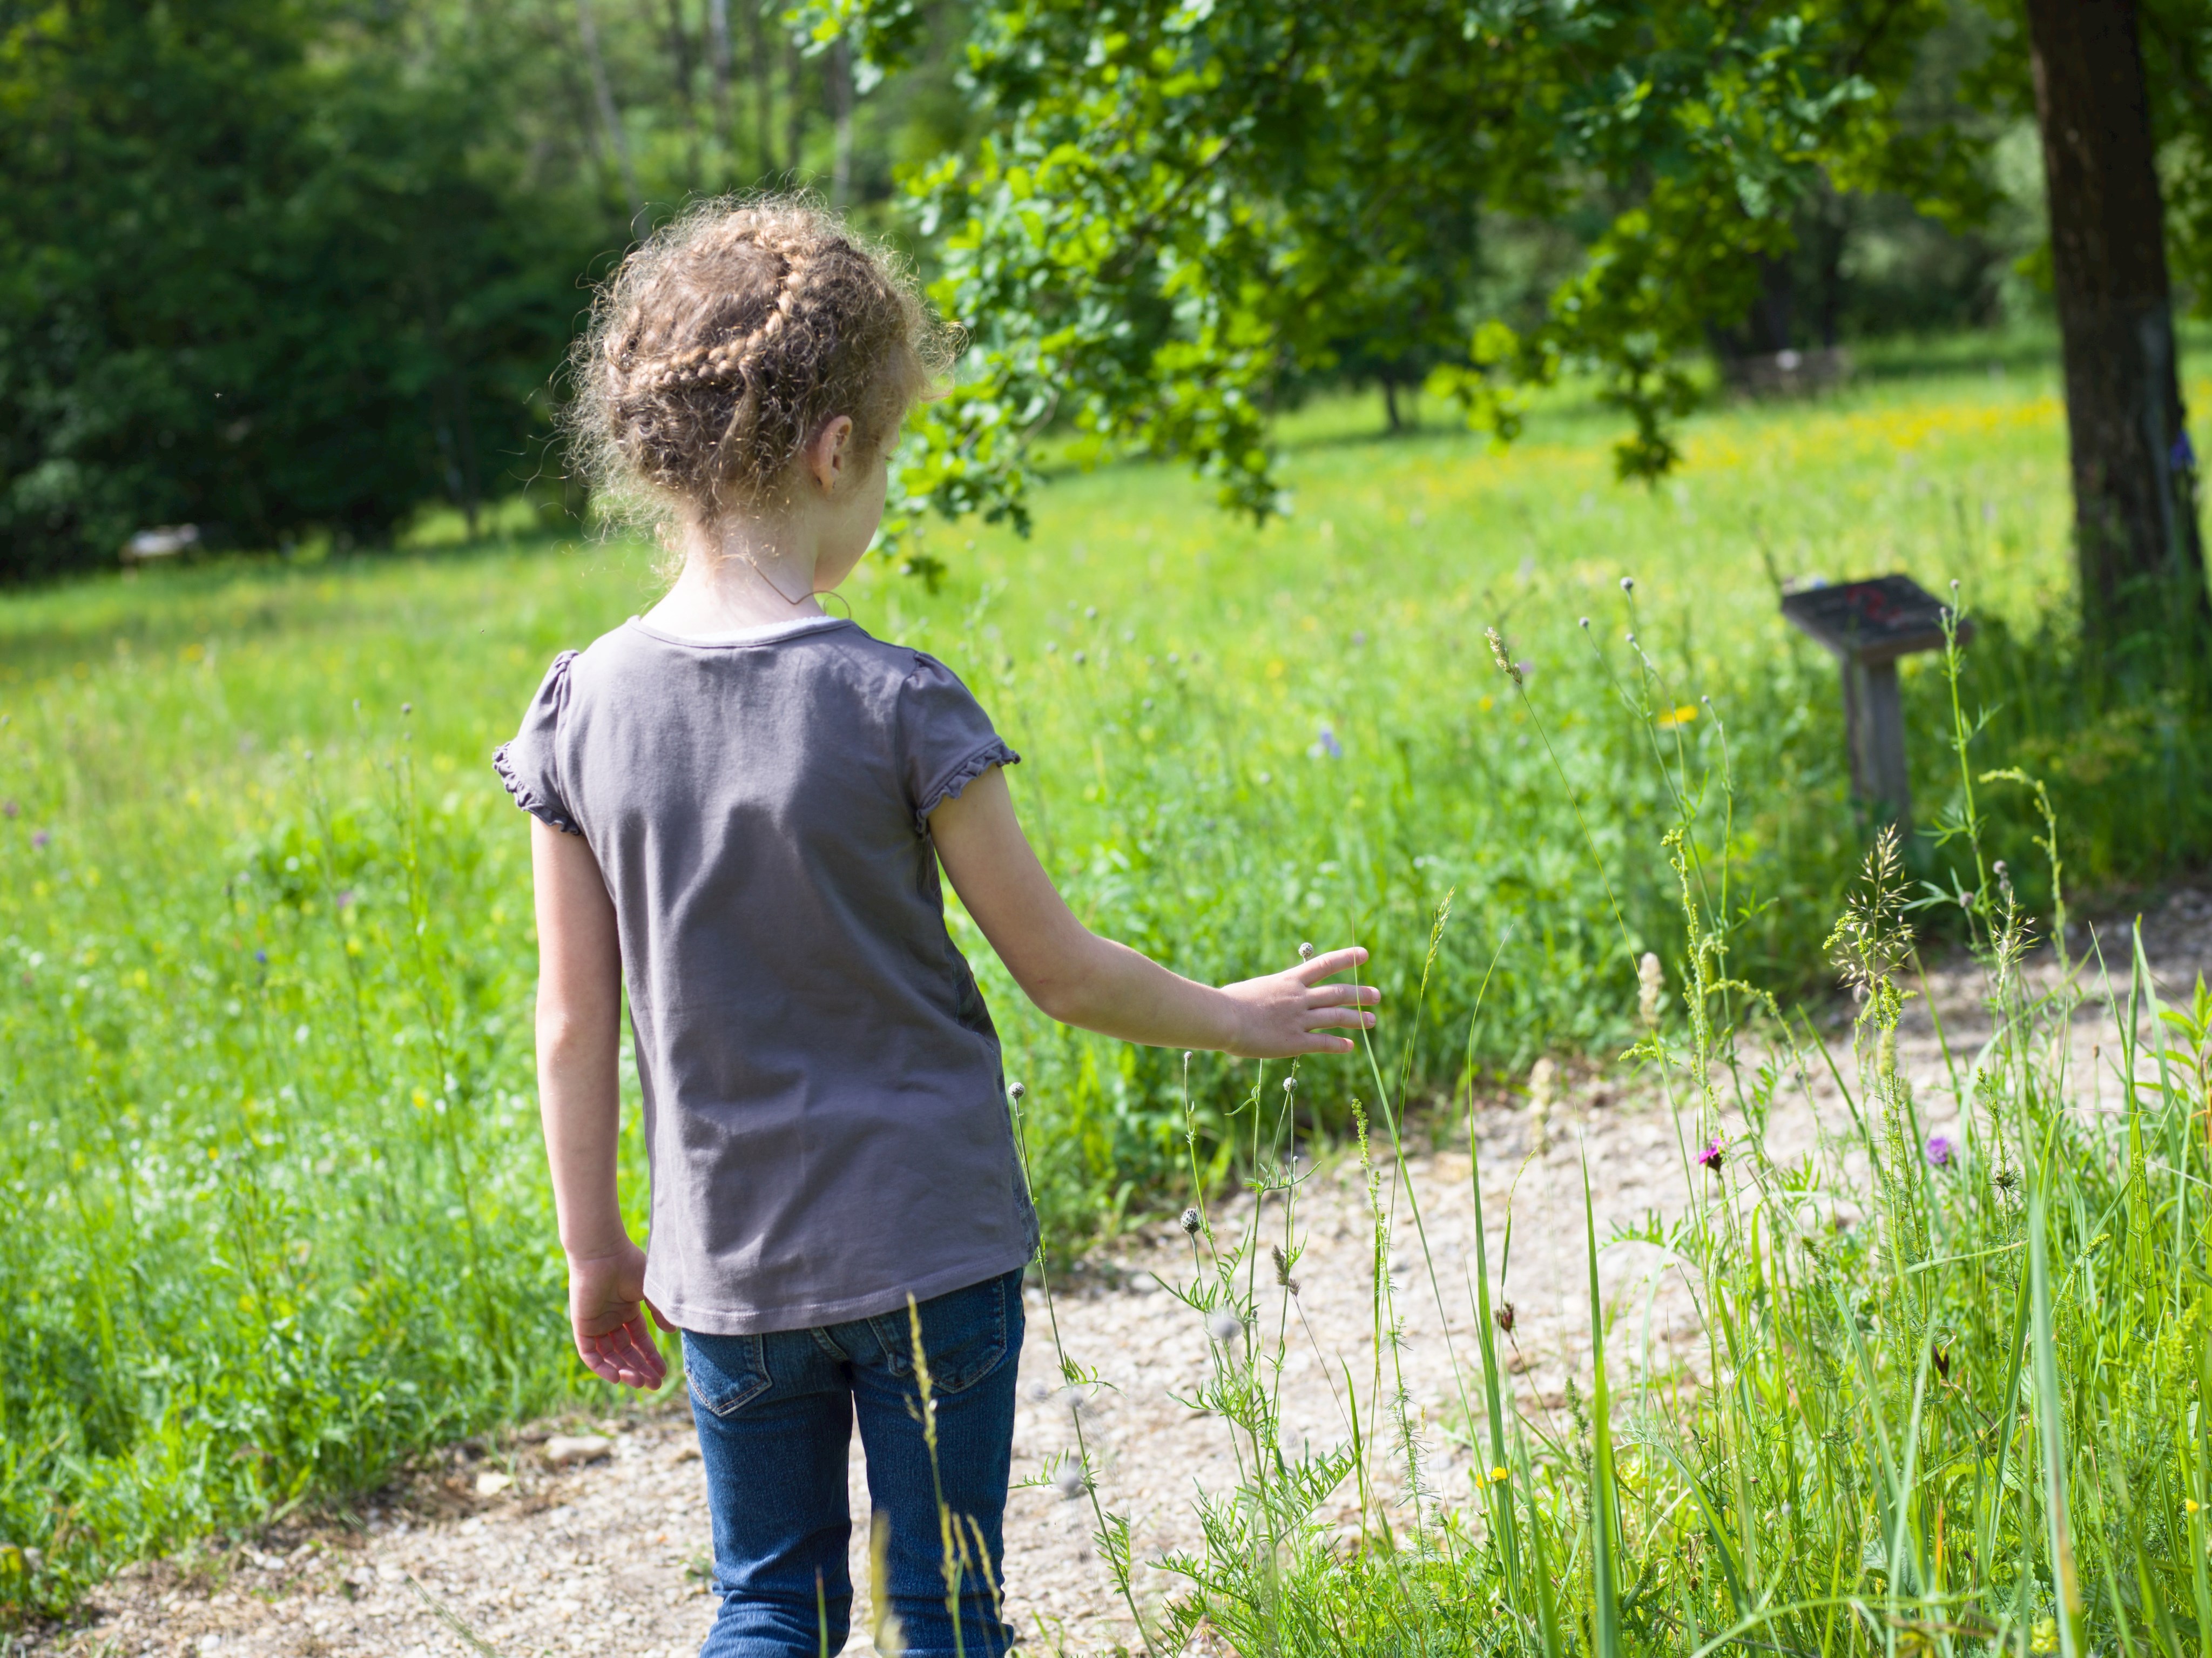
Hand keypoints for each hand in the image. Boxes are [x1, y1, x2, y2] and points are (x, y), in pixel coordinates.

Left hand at [566, 1239, 672, 1389]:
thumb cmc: (629, 1265)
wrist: (603, 1253)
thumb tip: (670, 1332)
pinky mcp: (582, 1326)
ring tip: (639, 1381)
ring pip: (609, 1356)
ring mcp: (596, 1324)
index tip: (663, 1372)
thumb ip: (659, 1313)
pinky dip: (601, 1367)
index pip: (639, 1341)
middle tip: (653, 1385)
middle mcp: (611, 1319)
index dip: (650, 1357)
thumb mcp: (650, 1292)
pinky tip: (617, 1376)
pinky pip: (590, 1354)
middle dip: (640, 1369)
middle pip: (625, 1352)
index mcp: (627, 1310)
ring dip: (624, 1370)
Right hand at [1218, 946, 1379, 1057]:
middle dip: (1359, 994)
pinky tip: (1350, 1046)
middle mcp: (1299, 997)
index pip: (1324, 964)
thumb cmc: (1228, 1002)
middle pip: (1337, 993)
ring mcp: (1298, 1019)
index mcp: (1288, 980)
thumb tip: (1268, 997)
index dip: (1347, 958)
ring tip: (1372, 1020)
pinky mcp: (1294, 1041)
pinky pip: (1322, 1043)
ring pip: (1335, 1017)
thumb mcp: (1254, 989)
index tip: (1364, 954)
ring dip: (1356, 1019)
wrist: (1223, 1017)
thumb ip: (1269, 993)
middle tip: (1377, 995)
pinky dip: (1338, 1044)